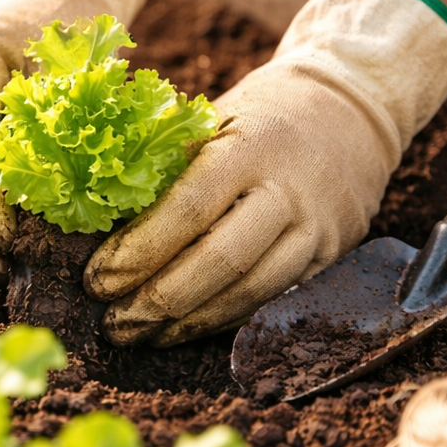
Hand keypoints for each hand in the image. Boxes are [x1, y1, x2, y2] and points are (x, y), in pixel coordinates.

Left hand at [85, 0, 446, 344]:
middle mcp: (288, 192)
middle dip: (158, 300)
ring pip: (249, 292)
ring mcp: (316, 229)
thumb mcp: (213, 118)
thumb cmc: (261, 114)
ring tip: (140, 335)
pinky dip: (223, 319)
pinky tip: (184, 328)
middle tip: (111, 322)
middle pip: (220, 262)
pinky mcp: (332, 257)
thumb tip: (99, 216)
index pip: (188, 210)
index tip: (95, 279)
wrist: (351, 111)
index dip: (138, 251)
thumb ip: (167, 164)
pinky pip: (271, 299)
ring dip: (189, 324)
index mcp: (249, 148)